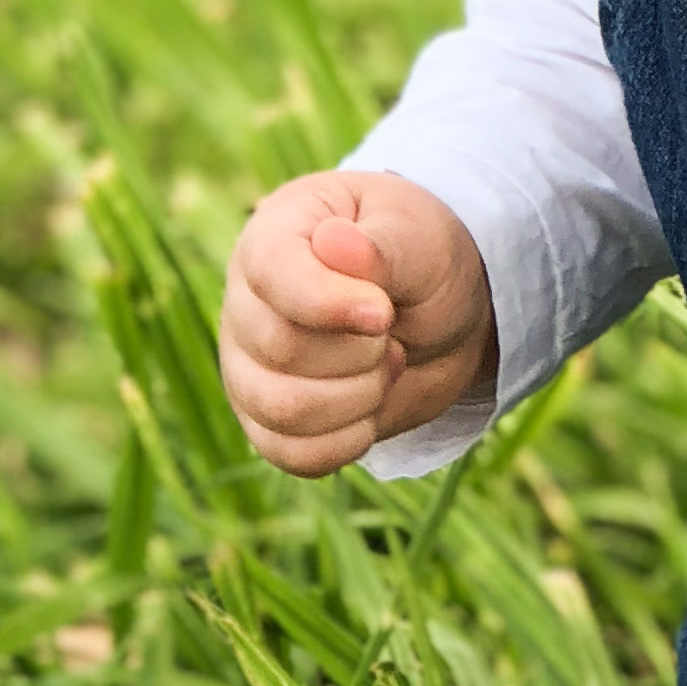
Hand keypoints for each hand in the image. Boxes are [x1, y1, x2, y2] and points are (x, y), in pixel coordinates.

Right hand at [218, 170, 495, 475]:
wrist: (438, 314)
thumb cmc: (421, 258)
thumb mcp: (420, 238)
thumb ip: (382, 246)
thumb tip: (334, 243)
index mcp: (278, 232)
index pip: (272, 272)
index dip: (329, 303)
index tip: (383, 313)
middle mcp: (247, 300)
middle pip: (282, 348)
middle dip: (362, 352)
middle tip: (393, 328)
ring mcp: (248, 364)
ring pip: (282, 409)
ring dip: (358, 398)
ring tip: (386, 365)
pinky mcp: (265, 420)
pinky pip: (290, 453)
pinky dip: (347, 441)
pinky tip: (370, 408)